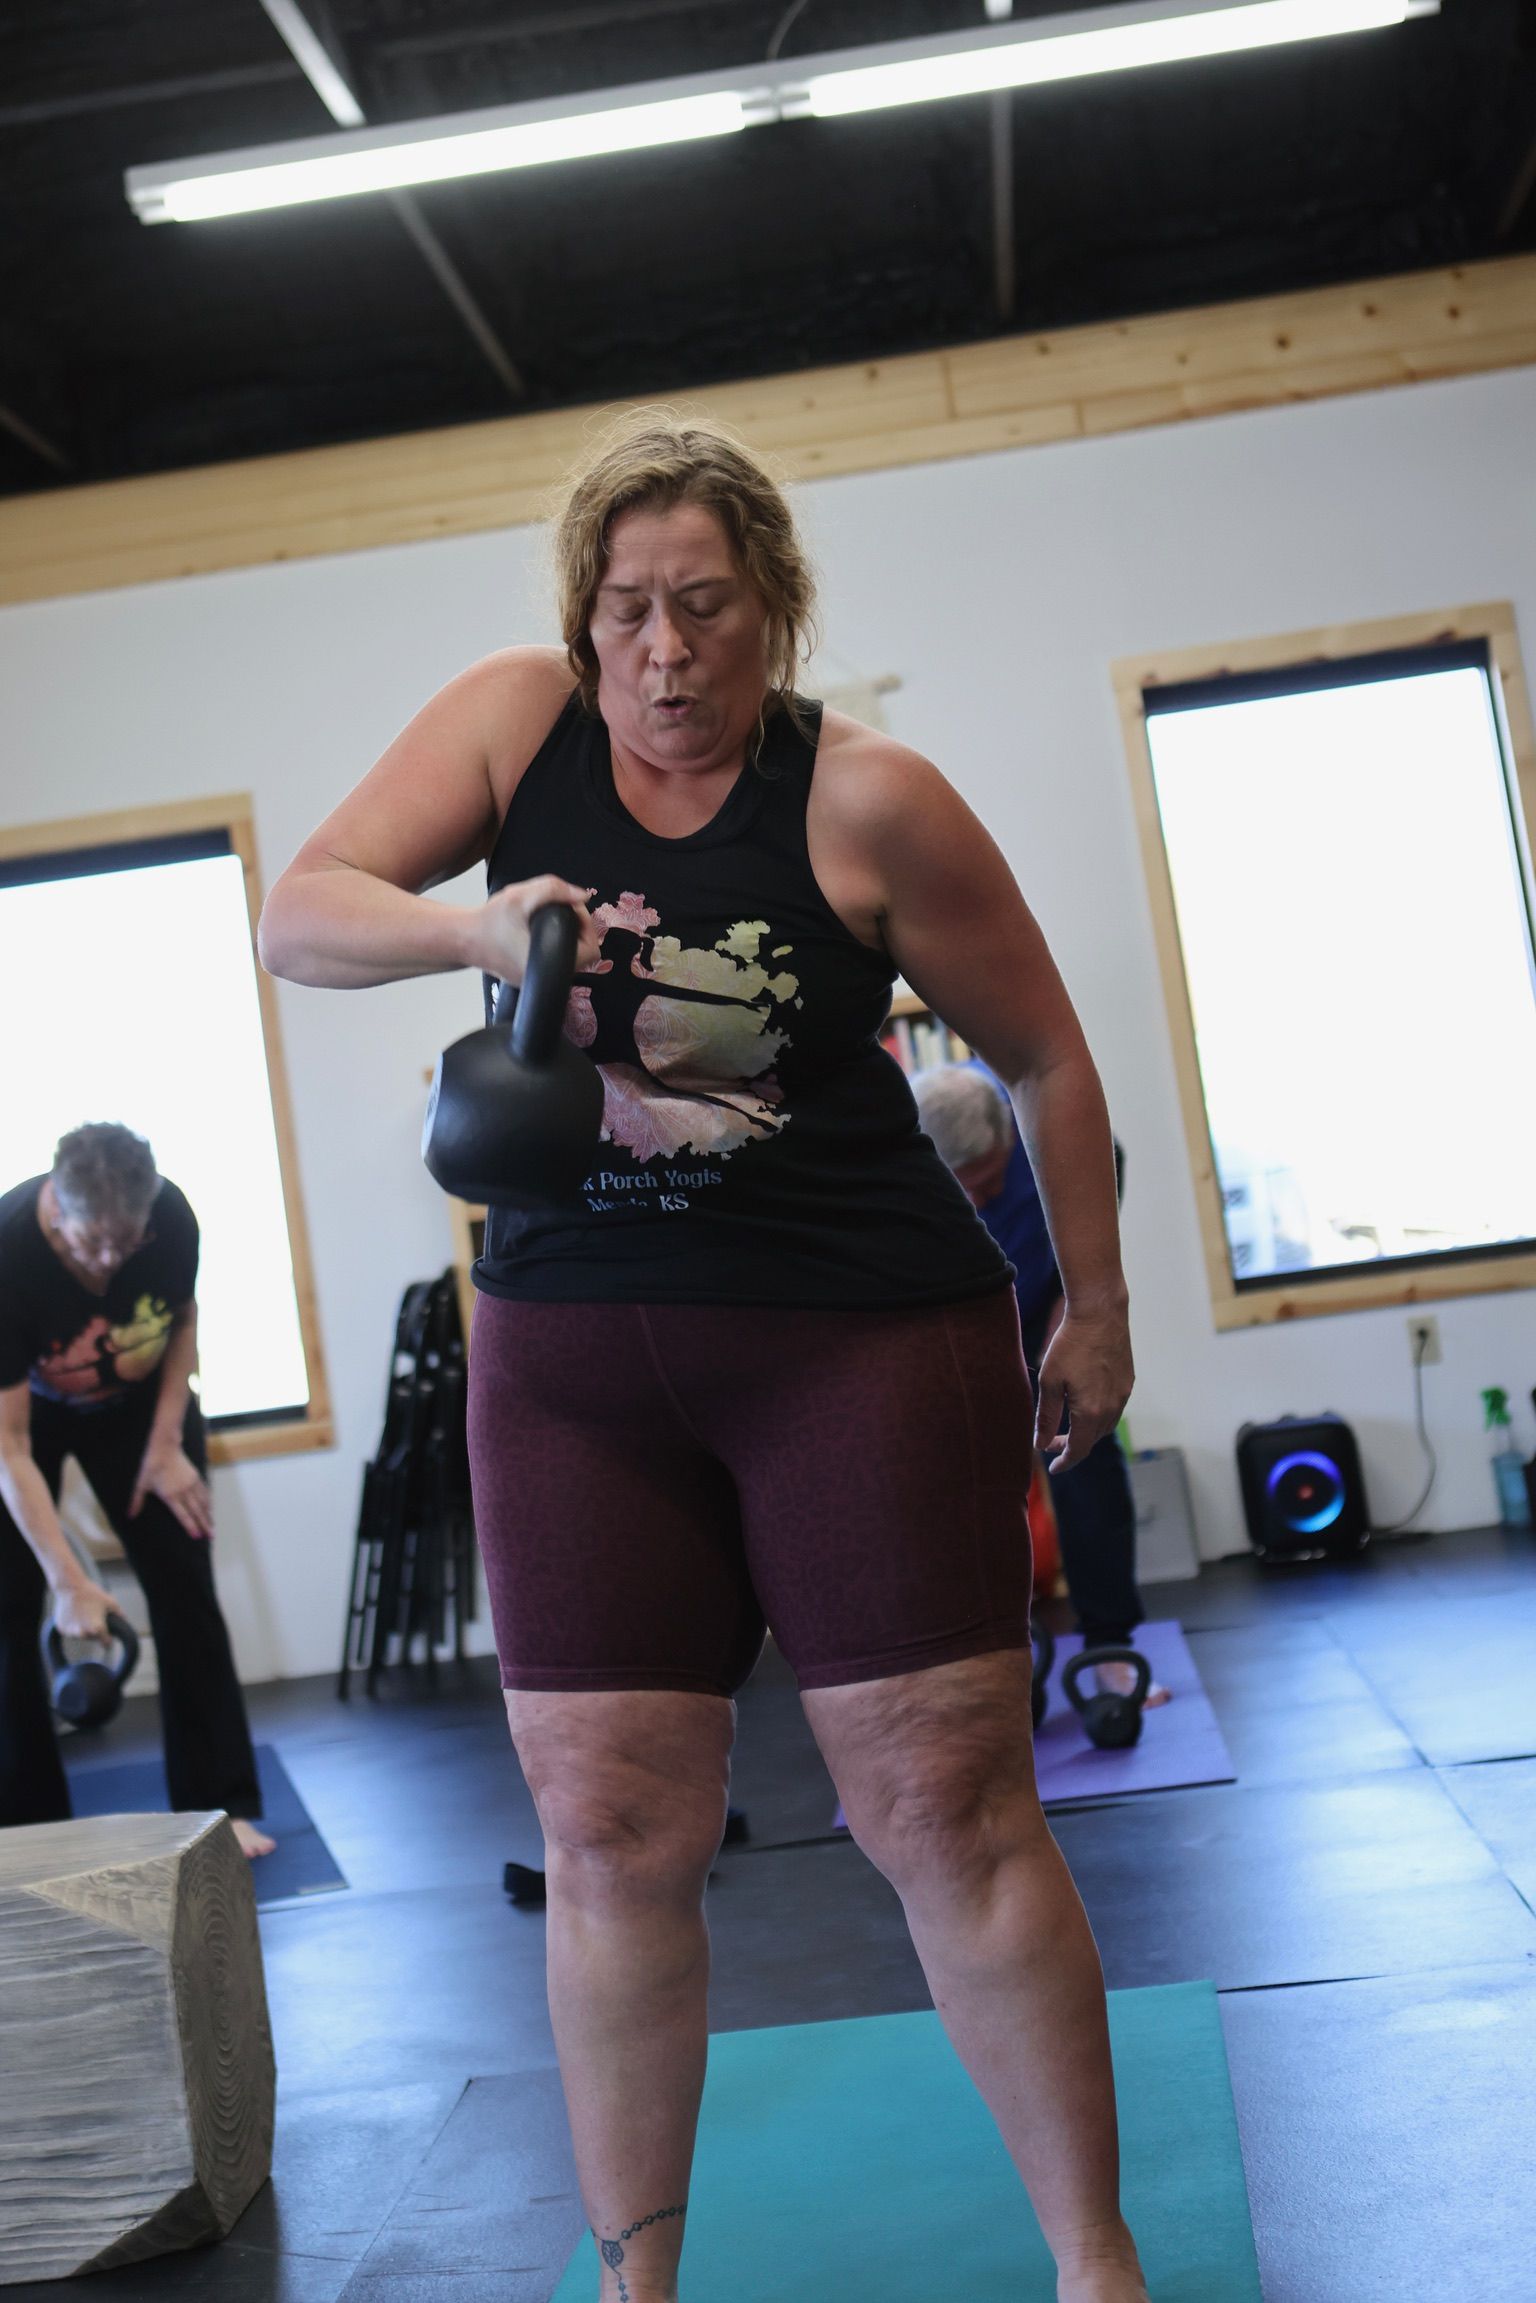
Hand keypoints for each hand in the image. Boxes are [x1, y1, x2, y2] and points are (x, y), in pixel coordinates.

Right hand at [53, 1578, 116, 1642]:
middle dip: (95, 1632)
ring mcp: (71, 1632)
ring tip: (83, 1614)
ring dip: (83, 1630)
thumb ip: (120, 1614)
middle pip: (92, 1639)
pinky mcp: (61, 1629)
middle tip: (94, 1617)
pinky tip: (74, 1615)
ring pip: (80, 1636)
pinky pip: (70, 1632)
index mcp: (97, 1628)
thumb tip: (125, 1622)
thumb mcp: (110, 1602)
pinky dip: (72, 1627)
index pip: (106, 1643)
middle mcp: (83, 1633)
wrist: (70, 1587)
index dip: (109, 1641)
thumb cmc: (91, 1594)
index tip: (109, 1639)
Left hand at [131, 1441, 213, 1536]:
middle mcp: (184, 1491)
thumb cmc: (151, 1466)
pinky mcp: (195, 1477)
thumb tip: (130, 1516)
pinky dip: (208, 1501)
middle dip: (204, 1525)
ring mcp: (191, 1484)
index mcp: (171, 1496)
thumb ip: (137, 1501)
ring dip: (208, 1515)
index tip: (197, 1537)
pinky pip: (204, 1492)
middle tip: (211, 1536)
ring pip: (202, 1503)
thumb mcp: (141, 1484)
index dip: (190, 1526)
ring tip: (212, 1525)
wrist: (164, 1447)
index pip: (183, 1515)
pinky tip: (210, 1507)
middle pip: (197, 1511)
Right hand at [472, 876, 602, 984]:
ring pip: (567, 957)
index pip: (591, 950)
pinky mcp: (527, 977)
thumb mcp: (520, 896)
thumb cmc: (489, 921)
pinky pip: (552, 961)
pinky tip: (541, 929)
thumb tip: (582, 896)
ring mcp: (536, 980)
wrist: (462, 939)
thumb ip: (554, 889)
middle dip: (577, 929)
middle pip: (582, 955)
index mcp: (548, 963)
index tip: (571, 909)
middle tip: (563, 911)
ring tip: (552, 918)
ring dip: (566, 936)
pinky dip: (552, 944)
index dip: (587, 925)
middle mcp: (545, 978)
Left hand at [1034, 1300, 1132, 1473]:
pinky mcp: (1128, 1382)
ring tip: (1067, 1425)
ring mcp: (1123, 1396)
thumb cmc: (1070, 1345)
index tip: (1052, 1468)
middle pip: (1092, 1440)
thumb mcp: (1049, 1381)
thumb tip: (1040, 1444)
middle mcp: (1111, 1409)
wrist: (1100, 1314)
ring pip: (1105, 1426)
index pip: (1078, 1450)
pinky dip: (1099, 1416)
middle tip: (1050, 1441)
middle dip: (1072, 1446)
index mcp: (1090, 1413)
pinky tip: (1086, 1404)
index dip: (1064, 1462)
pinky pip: (1114, 1409)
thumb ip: (1046, 1416)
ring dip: (1086, 1432)